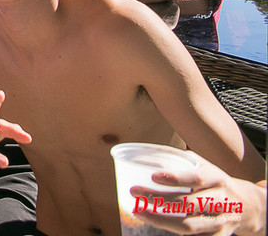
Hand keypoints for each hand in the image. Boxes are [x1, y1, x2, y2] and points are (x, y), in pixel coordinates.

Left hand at [130, 153, 266, 235]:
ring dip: (161, 220)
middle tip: (134, 192)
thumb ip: (181, 160)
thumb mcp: (205, 166)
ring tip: (139, 211)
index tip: (153, 176)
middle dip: (159, 199)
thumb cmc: (215, 182)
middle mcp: (221, 200)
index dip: (175, 178)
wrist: (248, 205)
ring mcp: (220, 221)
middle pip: (189, 204)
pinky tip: (155, 226)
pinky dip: (174, 234)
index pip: (197, 178)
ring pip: (189, 226)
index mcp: (217, 179)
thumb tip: (146, 155)